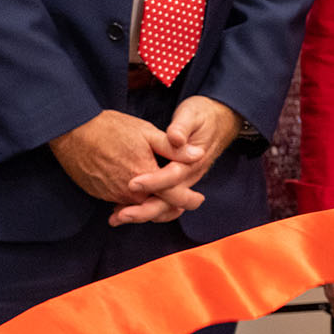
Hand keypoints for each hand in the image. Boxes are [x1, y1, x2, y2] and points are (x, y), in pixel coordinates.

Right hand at [48, 109, 204, 223]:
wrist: (72, 131)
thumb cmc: (110, 128)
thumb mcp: (145, 132)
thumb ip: (172, 148)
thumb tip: (198, 155)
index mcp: (145, 174)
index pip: (174, 197)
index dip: (189, 200)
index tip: (198, 199)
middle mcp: (129, 191)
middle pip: (156, 208)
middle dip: (171, 208)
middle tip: (182, 204)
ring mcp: (112, 194)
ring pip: (138, 207)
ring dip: (151, 206)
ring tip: (162, 199)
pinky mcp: (99, 194)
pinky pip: (121, 203)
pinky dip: (131, 202)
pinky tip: (137, 194)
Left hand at [117, 96, 240, 224]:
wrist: (217, 120)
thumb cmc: (201, 116)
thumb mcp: (192, 115)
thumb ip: (182, 127)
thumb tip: (176, 138)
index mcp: (193, 162)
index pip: (173, 177)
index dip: (153, 181)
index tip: (132, 183)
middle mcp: (189, 177)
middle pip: (168, 201)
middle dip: (144, 210)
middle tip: (121, 215)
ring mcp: (182, 183)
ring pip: (163, 206)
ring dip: (140, 213)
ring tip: (116, 218)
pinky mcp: (174, 184)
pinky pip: (159, 201)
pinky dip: (141, 207)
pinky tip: (121, 209)